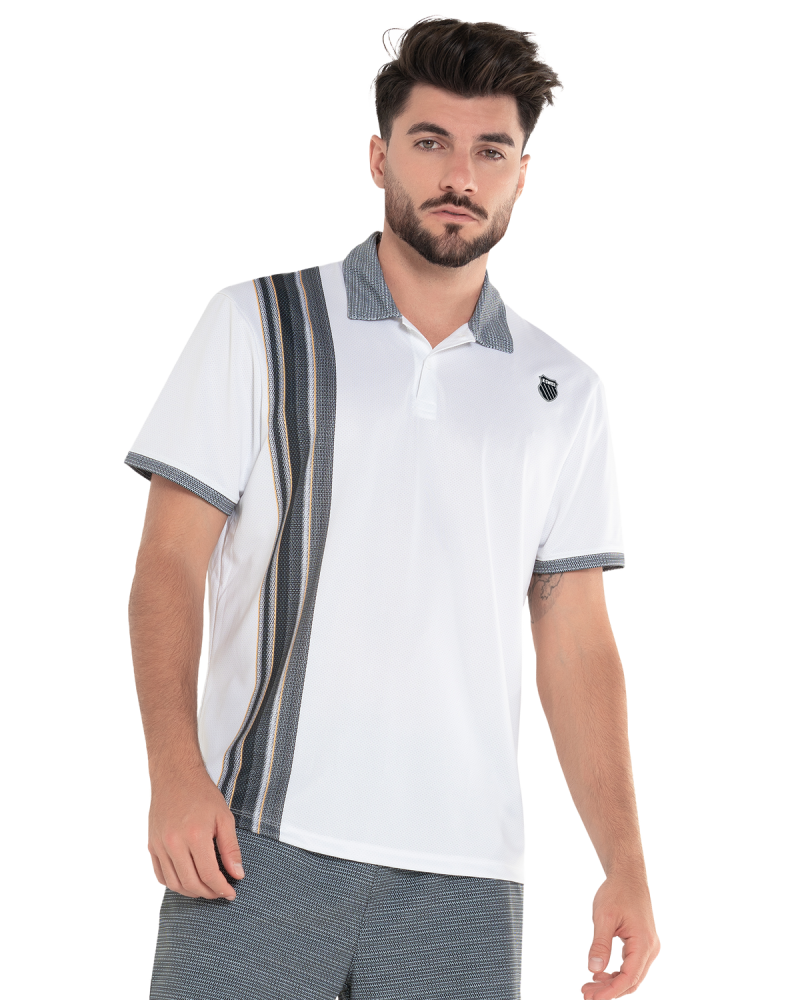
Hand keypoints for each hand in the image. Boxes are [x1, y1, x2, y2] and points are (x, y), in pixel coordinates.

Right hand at [148, 767, 243, 900]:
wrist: (175, 776)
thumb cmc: (203, 794)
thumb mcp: (224, 817)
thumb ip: (231, 848)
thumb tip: (237, 875)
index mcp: (195, 835)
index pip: (209, 874)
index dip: (221, 888)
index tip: (231, 893)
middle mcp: (174, 843)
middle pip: (191, 883)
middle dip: (208, 893)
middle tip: (220, 892)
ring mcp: (159, 845)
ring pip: (174, 883)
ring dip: (191, 892)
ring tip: (206, 889)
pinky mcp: (151, 845)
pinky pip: (160, 874)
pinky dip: (174, 883)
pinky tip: (187, 880)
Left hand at [581, 873, 659, 997]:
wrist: (629, 876)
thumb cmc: (617, 892)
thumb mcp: (604, 917)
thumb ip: (600, 944)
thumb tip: (593, 969)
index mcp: (644, 943)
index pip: (629, 978)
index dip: (610, 992)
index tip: (592, 999)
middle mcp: (650, 949)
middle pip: (631, 981)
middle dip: (608, 991)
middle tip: (585, 994)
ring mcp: (648, 947)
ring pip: (631, 976)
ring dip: (611, 984)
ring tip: (589, 986)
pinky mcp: (643, 945)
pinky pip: (631, 966)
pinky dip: (616, 973)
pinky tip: (599, 974)